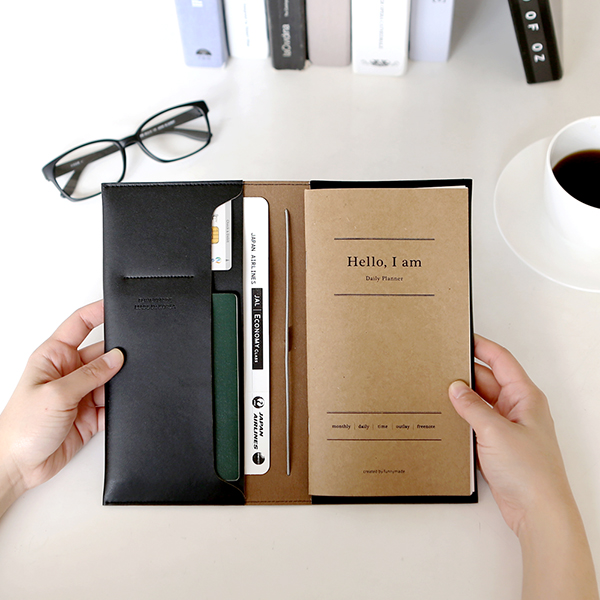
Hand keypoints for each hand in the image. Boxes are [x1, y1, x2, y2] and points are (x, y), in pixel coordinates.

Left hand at [0, 301, 123, 513]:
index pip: (80, 324)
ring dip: (118, 384)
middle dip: (116, 356)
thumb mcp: (56, 394)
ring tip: (115, 391)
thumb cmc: (21, 428)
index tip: (118, 306)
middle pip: (102, 353)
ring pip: (112, 379)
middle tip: (127, 359)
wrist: (19, 466)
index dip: (98, 312)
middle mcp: (69, 372)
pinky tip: (116, 407)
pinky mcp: (92, 414)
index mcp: (54, 356)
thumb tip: (116, 358)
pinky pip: (114, 404)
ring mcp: (82, 393)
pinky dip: (120, 405)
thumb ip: (90, 374)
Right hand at [449, 335, 598, 599]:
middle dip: (465, 375)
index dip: (481, 346)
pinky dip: (463, 419)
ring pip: (480, 403)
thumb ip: (472, 406)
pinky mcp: (498, 445)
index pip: (501, 360)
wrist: (537, 511)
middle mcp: (518, 409)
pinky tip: (447, 418)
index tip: (461, 336)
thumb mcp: (495, 431)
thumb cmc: (530, 472)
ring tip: (438, 391)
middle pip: (487, 381)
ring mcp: (507, 427)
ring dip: (462, 399)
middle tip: (440, 366)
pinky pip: (476, 423)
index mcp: (525, 397)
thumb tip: (455, 388)